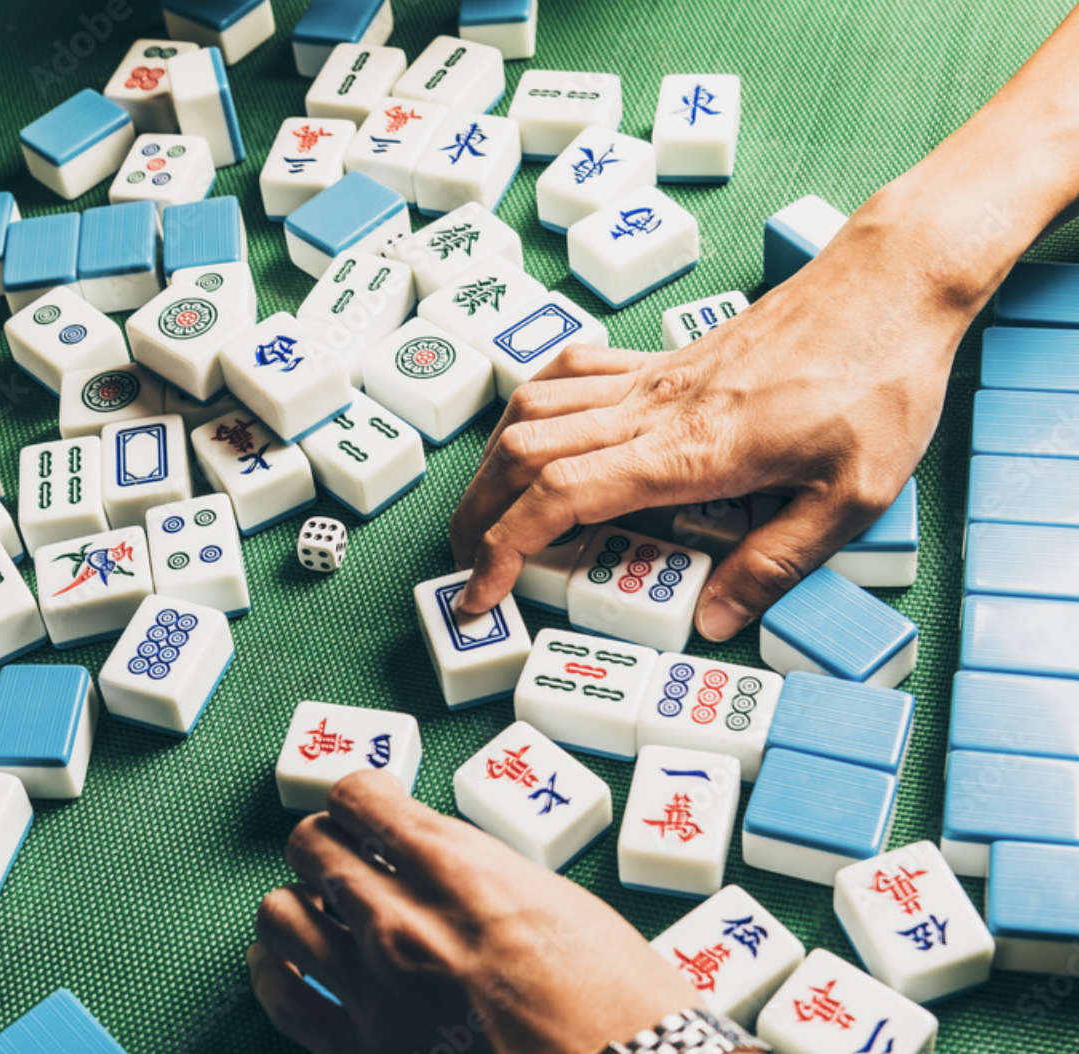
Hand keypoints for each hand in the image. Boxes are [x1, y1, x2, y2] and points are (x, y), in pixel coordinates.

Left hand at [250, 771, 698, 1053]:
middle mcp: (401, 919)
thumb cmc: (613, 999)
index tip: (365, 809)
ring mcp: (373, 987)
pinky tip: (290, 964)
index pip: (357, 798)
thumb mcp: (551, 899)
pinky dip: (275, 971)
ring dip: (298, 903)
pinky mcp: (361, 1047)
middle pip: (310, 845)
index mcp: (454, 869)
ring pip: (279, 913)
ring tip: (319, 911)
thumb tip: (436, 862)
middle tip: (344, 858)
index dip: (357, 799)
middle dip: (325, 844)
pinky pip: (281, 996)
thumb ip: (476, 873)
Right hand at [449, 189, 973, 639]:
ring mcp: (650, 379)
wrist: (889, 285)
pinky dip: (530, 408)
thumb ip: (777, 561)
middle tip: (469, 566)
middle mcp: (652, 411)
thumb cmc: (879, 380)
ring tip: (486, 513)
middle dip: (480, 518)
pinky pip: (568, 373)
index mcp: (688, 452)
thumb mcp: (851, 494)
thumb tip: (718, 619)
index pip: (561, 497)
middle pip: (525, 457)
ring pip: (532, 413)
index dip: (506, 549)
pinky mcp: (660, 358)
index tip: (481, 593)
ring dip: (493, 466)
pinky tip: (530, 432)